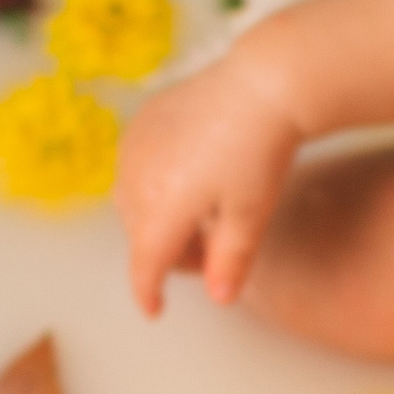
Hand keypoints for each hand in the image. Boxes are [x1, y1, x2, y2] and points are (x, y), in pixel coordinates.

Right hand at [114, 52, 303, 314]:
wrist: (264, 83)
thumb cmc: (262, 152)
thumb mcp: (252, 215)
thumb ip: (230, 262)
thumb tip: (219, 300)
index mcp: (163, 208)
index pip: (145, 266)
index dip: (148, 293)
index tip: (155, 310)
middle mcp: (137, 177)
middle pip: (138, 236)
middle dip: (166, 252)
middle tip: (207, 252)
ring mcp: (134, 145)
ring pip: (129, 201)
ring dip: (155, 219)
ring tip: (200, 216)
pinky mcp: (141, 121)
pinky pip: (132, 166)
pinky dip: (150, 184)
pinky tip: (186, 180)